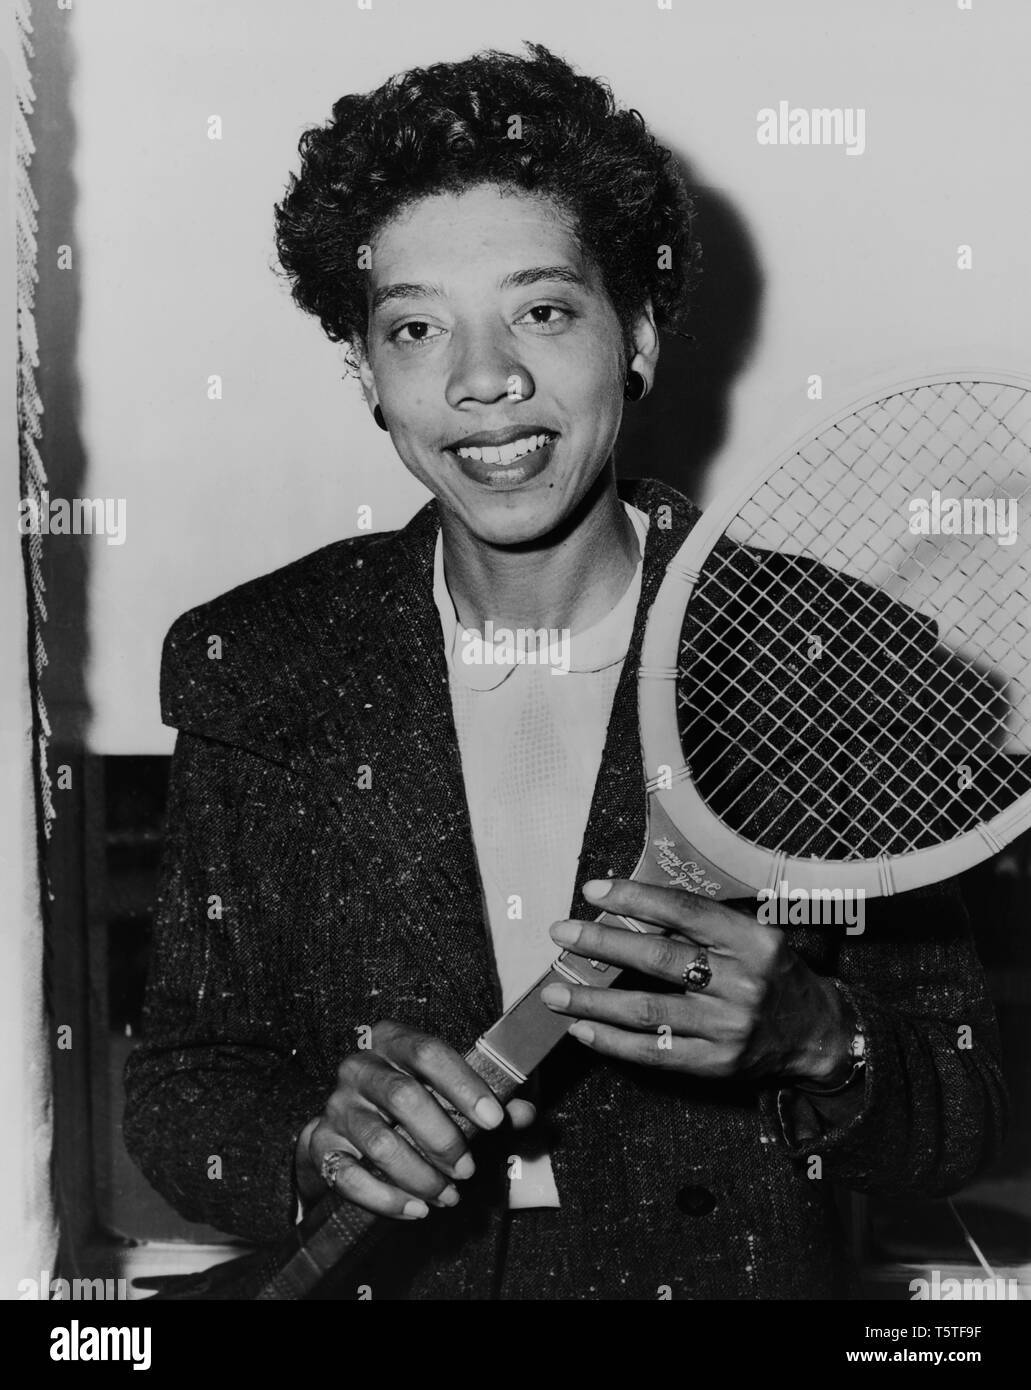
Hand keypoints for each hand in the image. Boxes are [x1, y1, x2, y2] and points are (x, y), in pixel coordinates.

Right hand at [297, 1020, 534, 1218]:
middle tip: (469, 1169)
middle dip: (444, 1140)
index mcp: (392, 1040)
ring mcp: (336, 1105)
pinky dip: (388, 1199)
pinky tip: (417, 1210)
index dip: (464, 1085)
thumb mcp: (451, 1095)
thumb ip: (490, 1103)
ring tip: (449, 1195)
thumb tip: (525, 1112)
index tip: (495, 1121)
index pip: (428, 1052)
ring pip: (380, 1142)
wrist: (351, 1128)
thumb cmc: (414, 1105)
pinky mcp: (320, 1144)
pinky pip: (350, 1176)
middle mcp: (359, 1067)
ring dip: (421, 1176)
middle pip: (403, 1097)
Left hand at [540, 878, 851, 1085]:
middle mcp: (743, 982)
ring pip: (648, 1009)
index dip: (635, 897)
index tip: (593, 891)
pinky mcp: (717, 1064)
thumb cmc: (773, 974)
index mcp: (752, 940)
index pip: (685, 911)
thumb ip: (703, 924)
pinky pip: (654, 1052)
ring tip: (554, 991)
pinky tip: (582, 1029)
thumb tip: (630, 906)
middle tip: (561, 934)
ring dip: (594, 1000)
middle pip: (658, 958)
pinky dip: (613, 1042)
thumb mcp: (754, 937)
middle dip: (602, 943)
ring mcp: (729, 1027)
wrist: (818, 1034)